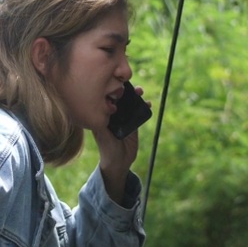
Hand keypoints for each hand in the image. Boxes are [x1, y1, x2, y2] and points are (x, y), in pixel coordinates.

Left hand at [94, 85, 143, 201]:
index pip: (106, 99)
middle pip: (119, 98)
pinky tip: (148, 104)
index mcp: (102, 115)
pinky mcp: (133, 123)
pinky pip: (139, 112)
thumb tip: (100, 110)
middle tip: (132, 87)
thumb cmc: (107, 149)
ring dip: (135, 96)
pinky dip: (143, 106)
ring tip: (140, 92)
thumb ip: (101, 124)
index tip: (118, 84)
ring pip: (129, 103)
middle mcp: (113, 115)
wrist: (119, 162)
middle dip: (125, 91)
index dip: (112, 90)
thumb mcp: (102, 136)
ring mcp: (123, 118)